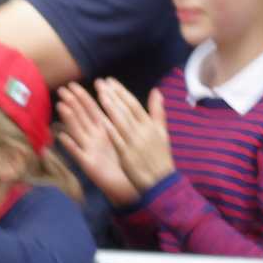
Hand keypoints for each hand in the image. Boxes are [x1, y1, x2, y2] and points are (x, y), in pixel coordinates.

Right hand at [55, 80, 140, 206]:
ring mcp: (89, 150)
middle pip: (82, 117)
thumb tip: (123, 101)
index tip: (74, 84)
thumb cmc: (128, 161)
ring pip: (77, 131)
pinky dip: (71, 145)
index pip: (92, 110)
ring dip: (69, 119)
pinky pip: (78, 154)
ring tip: (61, 106)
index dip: (84, 97)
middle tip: (62, 89)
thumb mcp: (126, 137)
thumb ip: (124, 119)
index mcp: (104, 131)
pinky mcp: (89, 164)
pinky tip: (63, 137)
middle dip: (73, 103)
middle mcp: (94, 138)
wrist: (130, 185)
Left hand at [91, 76, 174, 194]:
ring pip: (121, 122)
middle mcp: (143, 132)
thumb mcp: (162, 133)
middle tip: (100, 83)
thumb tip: (157, 92)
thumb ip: (158, 111)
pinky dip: (110, 129)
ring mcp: (134, 144)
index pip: (134, 104)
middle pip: (126, 110)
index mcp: (151, 126)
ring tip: (100, 95)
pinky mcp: (127, 156)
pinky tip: (101, 120)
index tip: (110, 81)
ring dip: (111, 108)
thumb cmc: (160, 157)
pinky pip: (117, 140)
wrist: (161, 182)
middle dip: (113, 95)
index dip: (121, 92)